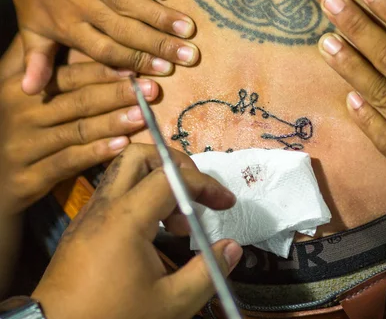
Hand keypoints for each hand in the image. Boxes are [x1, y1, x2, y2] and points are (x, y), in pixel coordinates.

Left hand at [0, 0, 198, 93]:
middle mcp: (74, 3)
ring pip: (124, 0)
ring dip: (157, 15)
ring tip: (187, 28)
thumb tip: (28, 92)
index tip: (166, 72)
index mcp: (64, 26)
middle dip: (157, 44)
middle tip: (189, 55)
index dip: (135, 61)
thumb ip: (37, 57)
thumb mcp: (30, 25)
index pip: (105, 50)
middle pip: (121, 29)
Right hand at [0, 40, 159, 213]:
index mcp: (21, 87)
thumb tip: (78, 32)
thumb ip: (44, 62)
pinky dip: (97, 153)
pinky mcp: (29, 176)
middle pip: (79, 101)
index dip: (105, 71)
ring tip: (143, 115)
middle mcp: (21, 114)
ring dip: (114, 122)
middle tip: (152, 90)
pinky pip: (69, 162)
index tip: (136, 68)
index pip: (70, 76)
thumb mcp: (22, 88)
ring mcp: (24, 147)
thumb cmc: (19, 123)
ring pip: (78, 131)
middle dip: (119, 94)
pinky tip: (122, 145)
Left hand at [33, 144, 242, 318]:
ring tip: (177, 221)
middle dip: (174, 165)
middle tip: (194, 192)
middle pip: (139, 154)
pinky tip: (153, 232)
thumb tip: (233, 247)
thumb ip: (206, 272)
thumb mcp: (169, 305)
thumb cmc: (111, 318)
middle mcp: (106, 206)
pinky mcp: (82, 226)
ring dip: (157, 182)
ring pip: (124, 171)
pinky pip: (114, 193)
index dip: (204, 184)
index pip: (171, 177)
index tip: (225, 203)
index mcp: (126, 218)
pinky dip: (139, 198)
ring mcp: (90, 213)